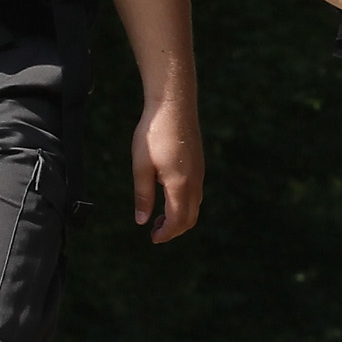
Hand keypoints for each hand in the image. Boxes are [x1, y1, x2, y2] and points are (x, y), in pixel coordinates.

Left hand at [133, 92, 203, 241]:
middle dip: (174, 229)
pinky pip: (196, 192)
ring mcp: (200, 172)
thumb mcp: (141, 166)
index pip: (177, 221)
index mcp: (179, 184)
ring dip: (180, 216)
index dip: (166, 234)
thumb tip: (142, 220)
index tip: (152, 238)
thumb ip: (143, 195)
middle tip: (155, 231)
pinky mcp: (199, 163)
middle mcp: (194, 181)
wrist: (174, 104)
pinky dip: (184, 203)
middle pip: (190, 218)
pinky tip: (168, 194)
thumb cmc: (154, 133)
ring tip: (160, 215)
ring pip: (195, 205)